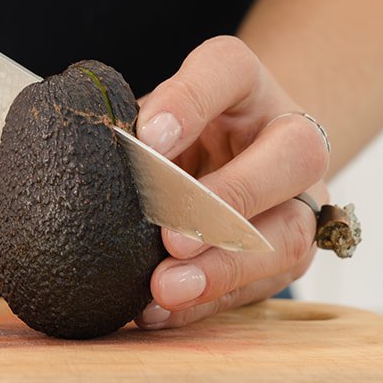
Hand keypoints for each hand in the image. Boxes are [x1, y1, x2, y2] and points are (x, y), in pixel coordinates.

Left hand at [132, 36, 331, 328]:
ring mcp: (301, 198)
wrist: (223, 158)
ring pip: (289, 233)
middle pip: (295, 152)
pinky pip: (261, 284)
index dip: (190, 102)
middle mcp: (289, 133)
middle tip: (171, 235)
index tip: (146, 137)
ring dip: (225, 267)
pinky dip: (207, 302)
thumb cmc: (171, 134)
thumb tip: (81, 157)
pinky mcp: (292, 254)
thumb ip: (128, 132)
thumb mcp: (152, 116)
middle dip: (232, 197)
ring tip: (165, 289)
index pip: (229, 70)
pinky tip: (160, 312)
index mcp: (244, 82)